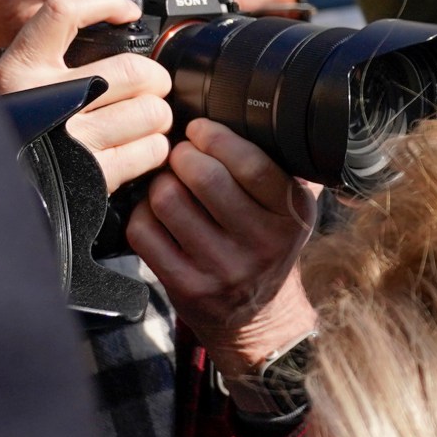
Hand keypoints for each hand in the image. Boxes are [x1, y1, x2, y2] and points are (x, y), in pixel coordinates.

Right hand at [0, 0, 174, 191]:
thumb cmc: (15, 131)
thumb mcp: (18, 86)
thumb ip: (52, 60)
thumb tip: (112, 26)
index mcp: (22, 69)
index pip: (63, 12)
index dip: (106, 3)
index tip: (128, 11)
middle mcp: (46, 98)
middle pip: (135, 70)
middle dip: (155, 80)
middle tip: (149, 88)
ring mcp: (72, 138)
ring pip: (152, 111)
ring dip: (158, 117)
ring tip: (142, 122)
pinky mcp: (94, 173)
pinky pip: (152, 149)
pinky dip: (156, 148)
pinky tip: (138, 148)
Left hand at [125, 118, 321, 379]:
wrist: (260, 320)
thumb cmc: (270, 247)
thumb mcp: (294, 211)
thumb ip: (286, 170)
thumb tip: (264, 116)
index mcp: (293, 216)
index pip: (252, 165)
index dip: (217, 138)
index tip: (200, 129)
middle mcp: (263, 244)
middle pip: (204, 178)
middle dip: (182, 155)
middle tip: (180, 153)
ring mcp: (223, 269)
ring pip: (168, 202)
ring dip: (160, 183)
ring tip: (169, 183)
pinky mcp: (186, 287)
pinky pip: (145, 233)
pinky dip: (142, 214)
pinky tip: (157, 214)